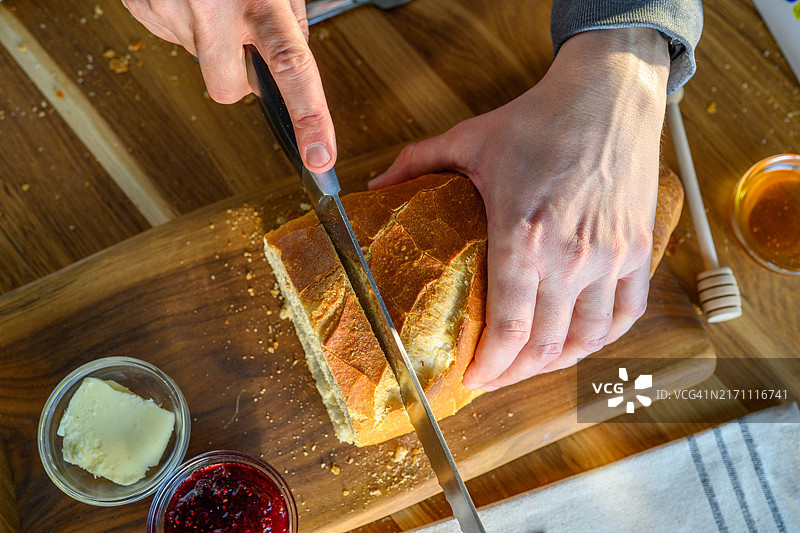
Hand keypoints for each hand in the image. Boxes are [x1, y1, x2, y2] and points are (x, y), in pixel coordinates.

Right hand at [122, 0, 335, 170]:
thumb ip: (286, 19)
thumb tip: (287, 64)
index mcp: (258, 2)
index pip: (293, 71)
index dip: (310, 119)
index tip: (320, 156)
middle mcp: (212, 11)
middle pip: (227, 90)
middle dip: (236, 78)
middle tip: (240, 40)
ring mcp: (170, 11)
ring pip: (196, 60)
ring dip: (208, 40)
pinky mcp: (141, 7)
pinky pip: (169, 36)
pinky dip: (183, 22)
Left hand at [369, 28, 669, 389]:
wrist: (607, 93)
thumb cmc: (538, 119)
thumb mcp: (469, 139)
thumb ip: (417, 164)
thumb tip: (374, 186)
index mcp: (523, 234)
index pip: (511, 328)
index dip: (490, 367)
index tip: (473, 379)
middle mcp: (570, 255)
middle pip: (545, 345)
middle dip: (514, 374)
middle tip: (493, 377)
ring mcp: (609, 255)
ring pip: (586, 338)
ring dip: (556, 363)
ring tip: (530, 367)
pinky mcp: (637, 248)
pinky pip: (625, 313)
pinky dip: (601, 338)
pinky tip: (579, 342)